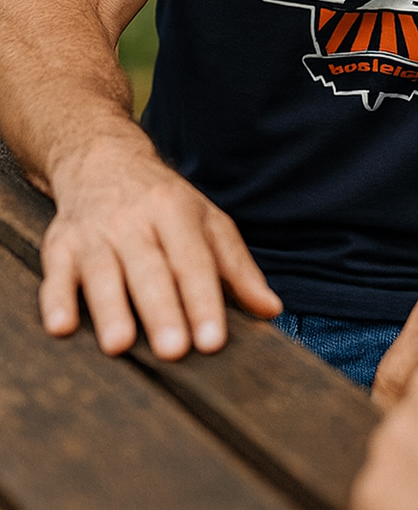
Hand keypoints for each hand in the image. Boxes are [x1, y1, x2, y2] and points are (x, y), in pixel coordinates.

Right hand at [39, 132, 281, 357]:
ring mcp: (95, 233)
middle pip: (150, 270)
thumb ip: (237, 267)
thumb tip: (271, 310)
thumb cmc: (163, 203)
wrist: (101, 159)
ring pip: (103, 273)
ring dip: (110, 309)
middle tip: (174, 350)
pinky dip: (56, 300)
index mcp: (176, 212)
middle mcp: (134, 221)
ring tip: (120, 344)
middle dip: (162, 310)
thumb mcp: (207, 222)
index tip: (213, 341)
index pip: (194, 261)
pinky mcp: (60, 246)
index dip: (204, 301)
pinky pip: (55, 275)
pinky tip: (61, 327)